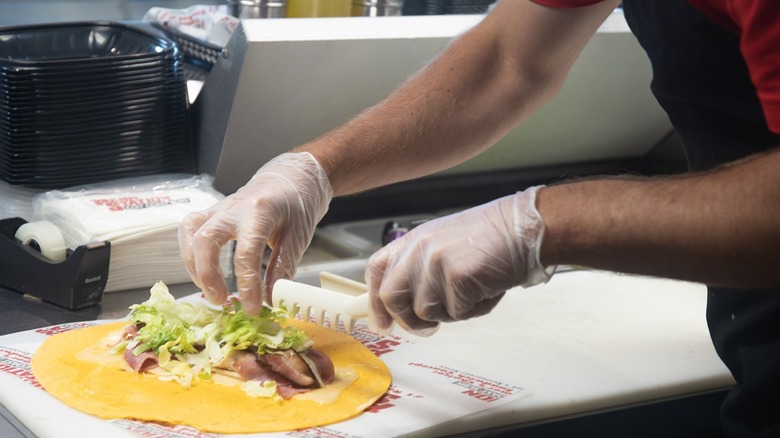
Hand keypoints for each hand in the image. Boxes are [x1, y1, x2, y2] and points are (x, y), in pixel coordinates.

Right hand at [179, 152, 331, 313]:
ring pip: (190, 232)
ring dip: (193, 265)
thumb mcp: (298, 237)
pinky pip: (189, 230)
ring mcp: (219, 208)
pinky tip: (202, 272)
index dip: (247, 285)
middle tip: (220, 300)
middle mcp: (234, 208)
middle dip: (207, 274)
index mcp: (260, 212)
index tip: (252, 309)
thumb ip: (283, 268)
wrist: (291, 177)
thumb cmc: (296, 203)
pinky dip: (190, 254)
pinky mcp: (212, 213)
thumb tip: (270, 299)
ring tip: (208, 290)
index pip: (246, 253)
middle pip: (206, 239)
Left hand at [366, 186, 553, 335]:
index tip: (382, 323)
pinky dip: (473, 310)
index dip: (374, 302)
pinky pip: (455, 313)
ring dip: (450, 313)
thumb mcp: (442, 243)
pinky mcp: (456, 277)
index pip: (376, 270)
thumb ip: (419, 268)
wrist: (523, 228)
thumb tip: (404, 305)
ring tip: (471, 292)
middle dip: (408, 320)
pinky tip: (486, 290)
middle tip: (428, 326)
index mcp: (413, 240)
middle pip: (391, 297)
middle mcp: (418, 249)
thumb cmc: (489, 238)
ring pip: (425, 312)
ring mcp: (435, 263)